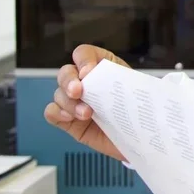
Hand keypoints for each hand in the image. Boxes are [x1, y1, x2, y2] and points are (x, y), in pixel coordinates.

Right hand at [44, 44, 129, 160]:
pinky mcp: (69, 121)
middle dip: (69, 81)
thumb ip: (120, 81)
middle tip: (78, 91)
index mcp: (103, 69)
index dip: (84, 60)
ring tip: (86, 114)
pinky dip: (57, 113)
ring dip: (69, 103)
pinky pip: (51, 112)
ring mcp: (76, 102)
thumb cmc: (140, 113)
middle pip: (65, 72)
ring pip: (58, 93)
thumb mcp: (135, 91)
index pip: (84, 54)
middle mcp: (86, 83)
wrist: (142, 140)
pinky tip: (70, 118)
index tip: (89, 72)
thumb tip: (104, 77)